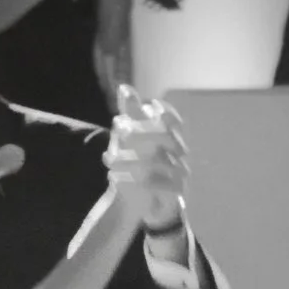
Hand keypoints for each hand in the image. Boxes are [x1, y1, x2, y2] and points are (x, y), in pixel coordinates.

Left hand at [105, 84, 187, 232]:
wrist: (145, 201)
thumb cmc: (140, 163)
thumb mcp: (131, 137)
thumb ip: (130, 113)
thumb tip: (124, 87)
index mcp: (171, 135)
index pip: (171, 118)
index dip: (158, 111)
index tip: (138, 110)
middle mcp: (179, 152)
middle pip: (166, 135)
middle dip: (140, 132)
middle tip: (118, 131)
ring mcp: (180, 172)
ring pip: (157, 161)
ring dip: (128, 160)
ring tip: (107, 161)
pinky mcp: (176, 194)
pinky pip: (158, 186)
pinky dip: (134, 182)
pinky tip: (114, 179)